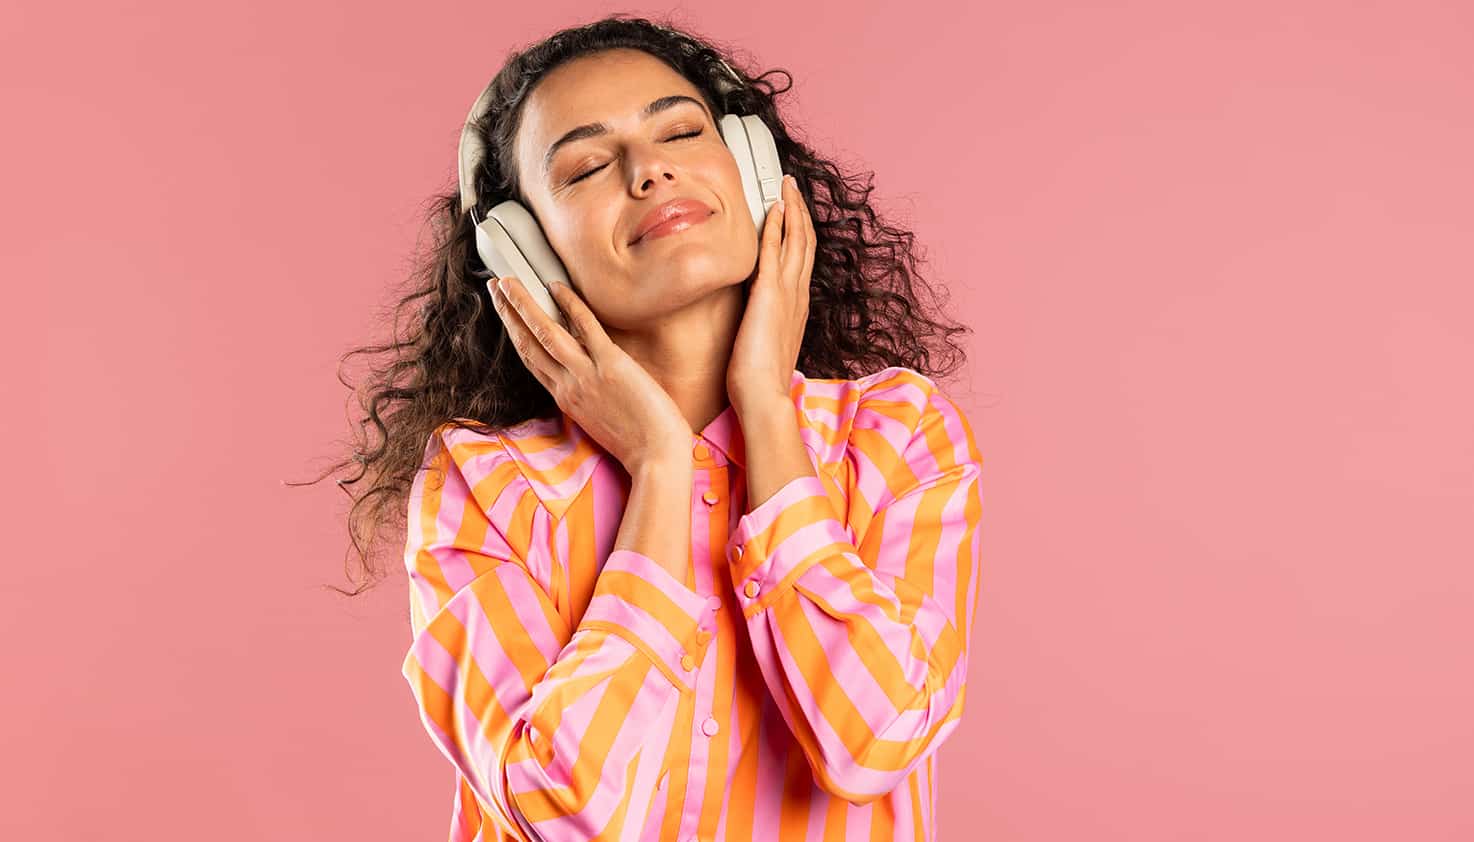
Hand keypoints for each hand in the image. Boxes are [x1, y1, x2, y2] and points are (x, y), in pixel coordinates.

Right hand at [489, 276, 690, 472]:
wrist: (656, 458)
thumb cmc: (637, 443)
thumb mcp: (600, 421)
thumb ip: (589, 398)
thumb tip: (591, 378)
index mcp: (566, 398)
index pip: (532, 360)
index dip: (515, 334)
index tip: (505, 315)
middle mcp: (568, 386)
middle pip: (528, 343)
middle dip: (508, 313)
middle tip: (496, 286)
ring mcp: (586, 375)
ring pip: (546, 333)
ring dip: (524, 305)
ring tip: (509, 282)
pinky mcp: (611, 365)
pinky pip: (585, 327)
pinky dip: (570, 305)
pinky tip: (557, 287)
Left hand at [726, 173, 815, 412]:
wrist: (764, 396)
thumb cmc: (760, 381)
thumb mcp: (766, 345)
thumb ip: (767, 326)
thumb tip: (758, 323)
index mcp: (796, 306)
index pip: (801, 260)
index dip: (799, 232)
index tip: (793, 212)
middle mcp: (797, 295)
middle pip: (804, 242)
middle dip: (799, 211)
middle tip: (793, 186)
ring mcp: (787, 293)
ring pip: (796, 240)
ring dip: (792, 209)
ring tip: (787, 185)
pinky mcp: (770, 294)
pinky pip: (774, 251)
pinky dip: (776, 226)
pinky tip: (773, 207)